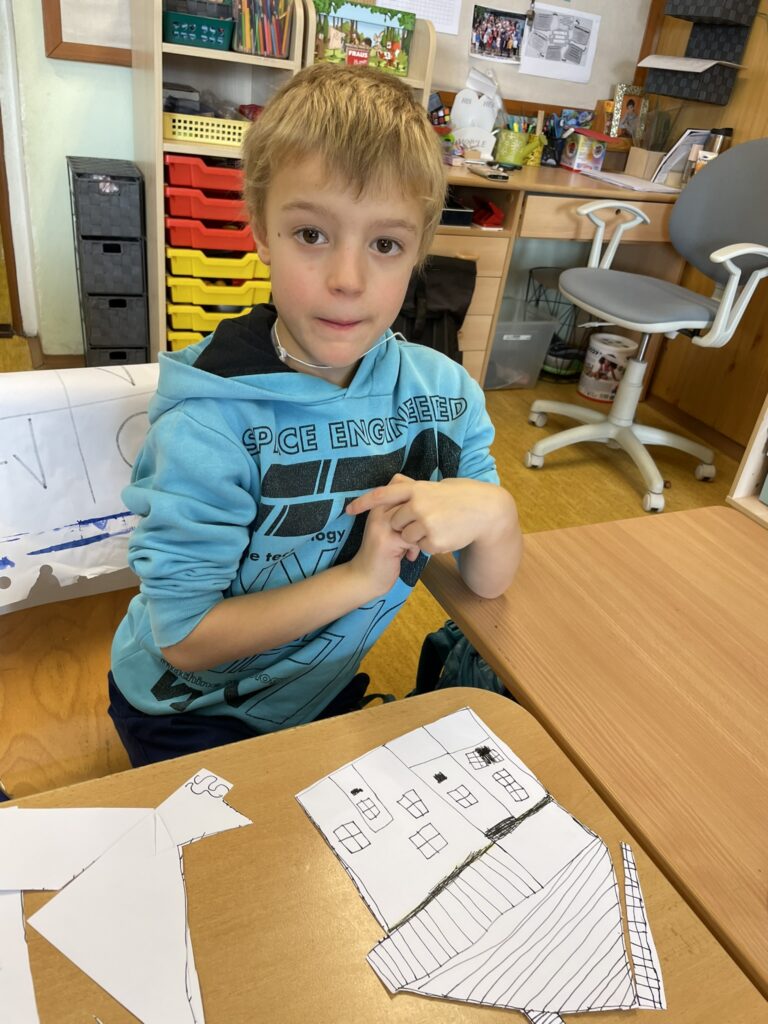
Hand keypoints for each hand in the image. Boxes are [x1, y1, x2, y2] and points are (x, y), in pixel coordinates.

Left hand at [346, 474, 503, 554]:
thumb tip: (393, 482)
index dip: (363, 502)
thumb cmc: (460, 497)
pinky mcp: (433, 540)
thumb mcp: (436, 487)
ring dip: (417, 536)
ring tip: (438, 527)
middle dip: (404, 525)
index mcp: (416, 489)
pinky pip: (421, 547)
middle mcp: (417, 504)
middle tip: (425, 520)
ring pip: (407, 536)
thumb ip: (413, 488)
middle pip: (395, 521)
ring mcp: (425, 523)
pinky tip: (445, 536)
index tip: (347, 510)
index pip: (382, 494)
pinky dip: (429, 545)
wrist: (484, 511)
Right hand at [348, 503, 420, 598]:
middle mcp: (378, 511)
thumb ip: (401, 513)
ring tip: (413, 546)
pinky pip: (414, 539)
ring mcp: (381, 525)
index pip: (400, 484)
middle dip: (421, 520)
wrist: (365, 577)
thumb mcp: (390, 528)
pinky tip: (409, 556)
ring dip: (419, 535)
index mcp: (378, 505)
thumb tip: (427, 501)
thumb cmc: (384, 553)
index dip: (414, 502)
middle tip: (417, 535)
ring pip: (415, 520)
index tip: (413, 521)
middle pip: (411, 503)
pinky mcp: (387, 541)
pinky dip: (416, 549)